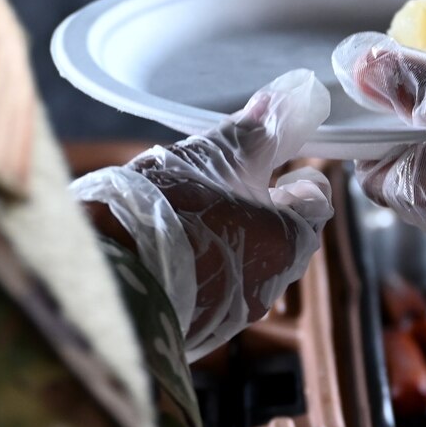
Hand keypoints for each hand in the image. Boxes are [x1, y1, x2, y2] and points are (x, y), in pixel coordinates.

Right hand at [72, 70, 333, 359]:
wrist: (111, 278)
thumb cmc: (169, 211)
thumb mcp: (213, 159)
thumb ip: (254, 132)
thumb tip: (285, 98)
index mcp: (291, 238)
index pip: (314, 199)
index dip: (292, 175)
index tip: (263, 162)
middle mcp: (274, 282)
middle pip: (279, 232)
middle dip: (253, 205)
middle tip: (214, 183)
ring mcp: (237, 311)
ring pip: (244, 259)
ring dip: (224, 235)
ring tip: (182, 213)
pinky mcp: (202, 328)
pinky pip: (212, 286)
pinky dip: (199, 264)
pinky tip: (166, 246)